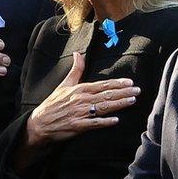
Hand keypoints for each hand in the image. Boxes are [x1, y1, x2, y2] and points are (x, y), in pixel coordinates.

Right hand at [23, 52, 137, 148]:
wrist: (40, 122)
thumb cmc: (53, 103)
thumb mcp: (64, 84)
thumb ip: (76, 70)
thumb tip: (78, 54)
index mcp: (78, 89)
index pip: (101, 85)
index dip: (116, 83)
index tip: (129, 82)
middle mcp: (81, 100)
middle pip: (105, 95)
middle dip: (123, 92)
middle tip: (137, 91)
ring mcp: (79, 113)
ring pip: (102, 107)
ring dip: (118, 104)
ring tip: (131, 101)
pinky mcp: (78, 125)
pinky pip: (93, 123)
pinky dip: (104, 122)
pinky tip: (116, 120)